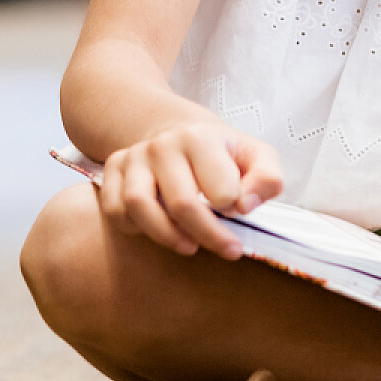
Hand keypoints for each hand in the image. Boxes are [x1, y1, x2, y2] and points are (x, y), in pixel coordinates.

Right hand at [99, 122, 283, 258]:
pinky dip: (133, 227)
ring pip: (137, 205)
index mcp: (200, 137)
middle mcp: (162, 145)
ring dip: (166, 236)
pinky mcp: (113, 168)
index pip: (220, 188)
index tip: (240, 215)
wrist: (177, 130)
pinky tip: (157, 228)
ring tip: (190, 246)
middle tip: (228, 249)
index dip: (233, 208)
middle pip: (181, 203)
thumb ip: (267, 177)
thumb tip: (247, 204)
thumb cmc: (220, 152)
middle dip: (208, 235)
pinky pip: (114, 209)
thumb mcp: (255, 155)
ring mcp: (134, 156)